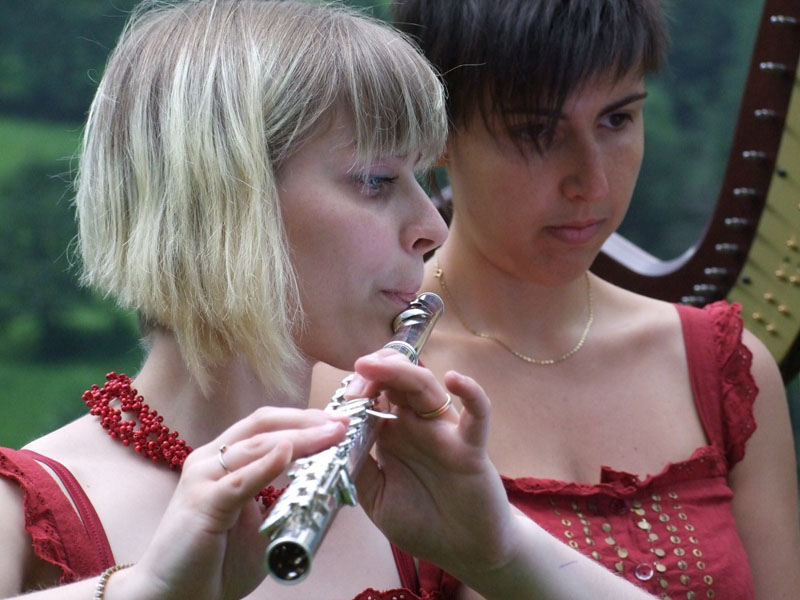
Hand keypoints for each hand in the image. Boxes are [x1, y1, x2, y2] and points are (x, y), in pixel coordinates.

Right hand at [133, 407, 347, 599]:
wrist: (176, 597)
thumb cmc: (217, 561)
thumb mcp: (263, 524)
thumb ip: (286, 500)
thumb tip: (325, 486)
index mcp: (224, 460)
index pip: (267, 425)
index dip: (304, 419)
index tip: (339, 422)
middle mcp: (210, 460)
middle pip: (264, 424)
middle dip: (307, 420)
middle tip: (342, 423)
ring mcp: (204, 478)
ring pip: (257, 445)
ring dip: (299, 437)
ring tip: (331, 434)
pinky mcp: (203, 503)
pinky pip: (239, 480)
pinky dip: (267, 465)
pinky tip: (290, 453)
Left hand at [348, 350, 516, 578]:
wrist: (462, 550)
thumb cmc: (420, 521)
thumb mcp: (376, 496)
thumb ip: (358, 468)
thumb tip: (332, 439)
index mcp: (392, 433)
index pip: (375, 394)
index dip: (358, 386)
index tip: (342, 395)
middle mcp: (417, 425)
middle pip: (398, 381)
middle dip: (377, 370)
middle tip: (358, 371)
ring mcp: (444, 432)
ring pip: (427, 388)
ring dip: (403, 372)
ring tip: (378, 366)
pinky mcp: (471, 449)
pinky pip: (477, 415)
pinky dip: (472, 394)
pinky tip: (455, 380)